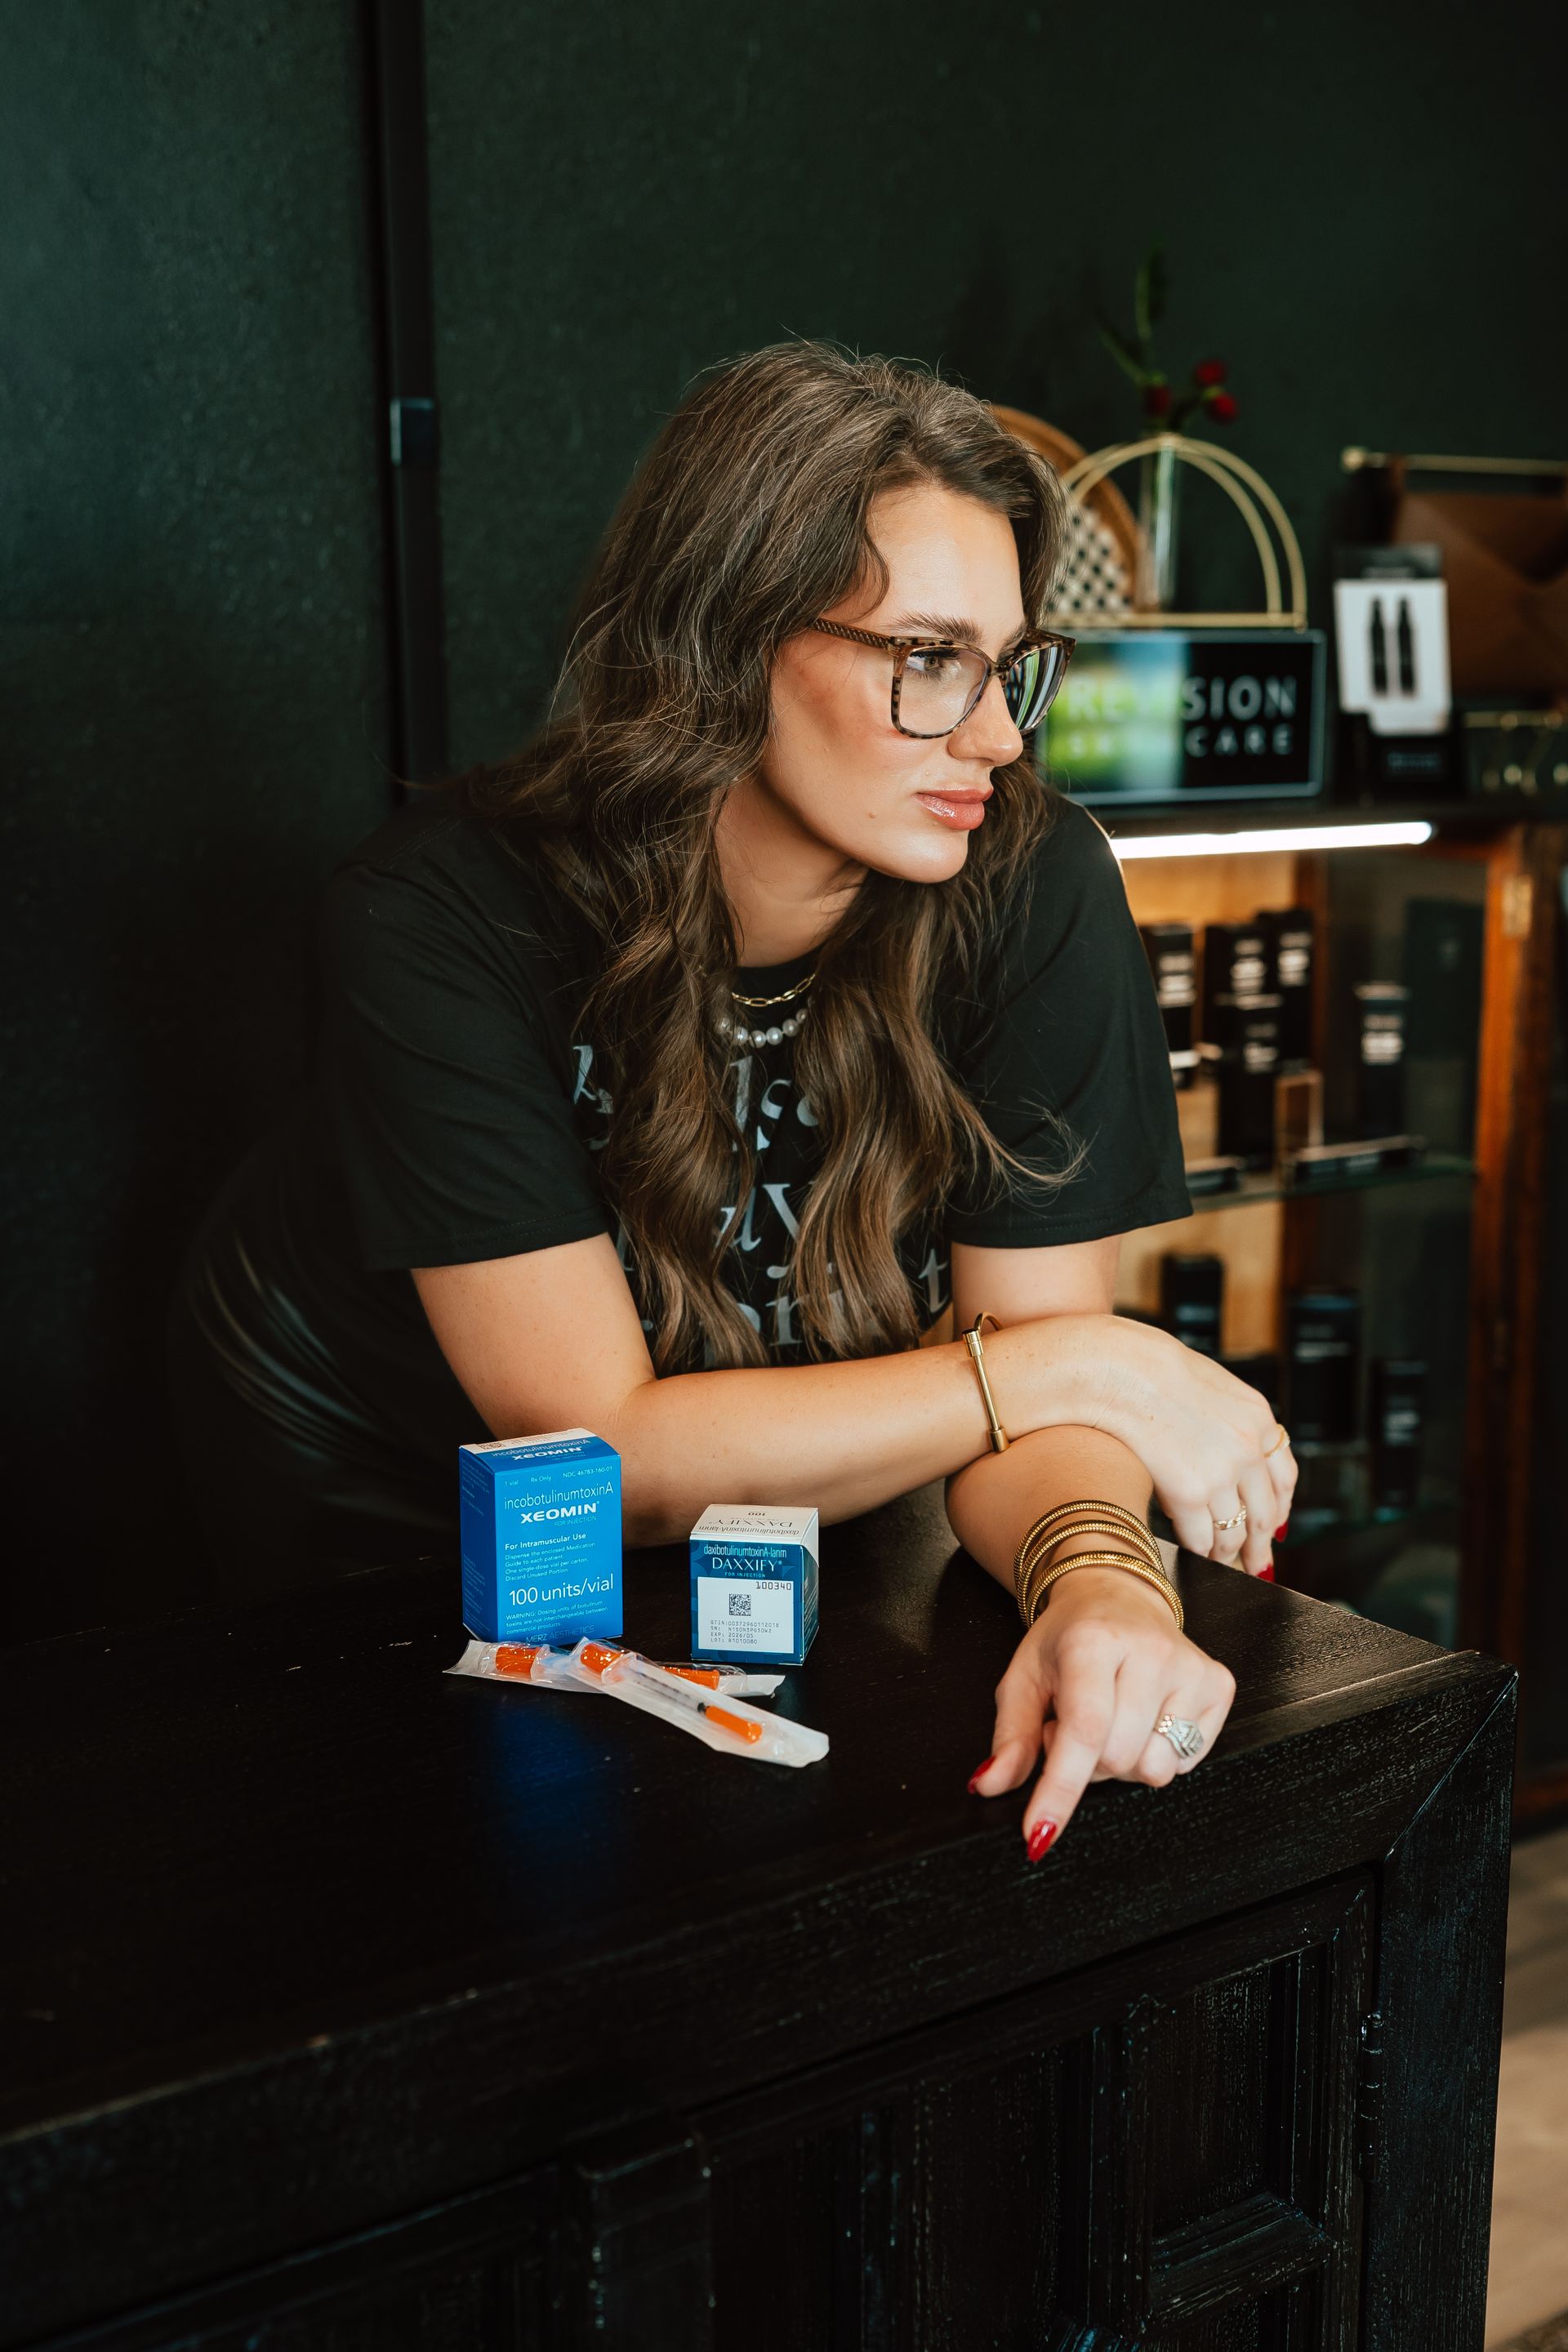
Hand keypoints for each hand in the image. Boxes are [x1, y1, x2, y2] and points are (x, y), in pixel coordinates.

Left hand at [966, 1566, 1236, 1855]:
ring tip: (1112, 1721)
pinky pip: (1187, 1762)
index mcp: (1093, 1641)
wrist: (1117, 1594)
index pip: (1082, 1731)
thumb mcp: (1024, 1678)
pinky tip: (1145, 1718)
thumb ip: (1009, 1737)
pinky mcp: (1220, 1684)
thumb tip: (988, 1785)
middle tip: (1076, 1726)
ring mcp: (1192, 1667)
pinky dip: (1158, 1754)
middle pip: (1117, 1759)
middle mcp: (1150, 1651)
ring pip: (1155, 1768)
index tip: (1040, 1835)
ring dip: (1124, 1763)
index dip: (1060, 1790)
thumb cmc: (1068, 1640)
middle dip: (1087, 1763)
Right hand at [1009, 1313, 1296, 1573]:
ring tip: (1219, 1563)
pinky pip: (1201, 1538)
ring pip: (1233, 1532)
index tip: (1276, 1527)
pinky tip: (1193, 1555)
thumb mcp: (1209, 1386)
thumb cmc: (1149, 1369)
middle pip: (1264, 1513)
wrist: (1119, 1368)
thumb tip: (1226, 1453)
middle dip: (1261, 1545)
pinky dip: (1198, 1551)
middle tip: (1258, 1564)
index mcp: (1259, 1418)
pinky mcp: (1189, 1493)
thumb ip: (1228, 1420)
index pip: (1284, 1477)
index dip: (1281, 1508)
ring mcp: (1221, 1473)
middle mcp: (1249, 1449)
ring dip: (1227, 1553)